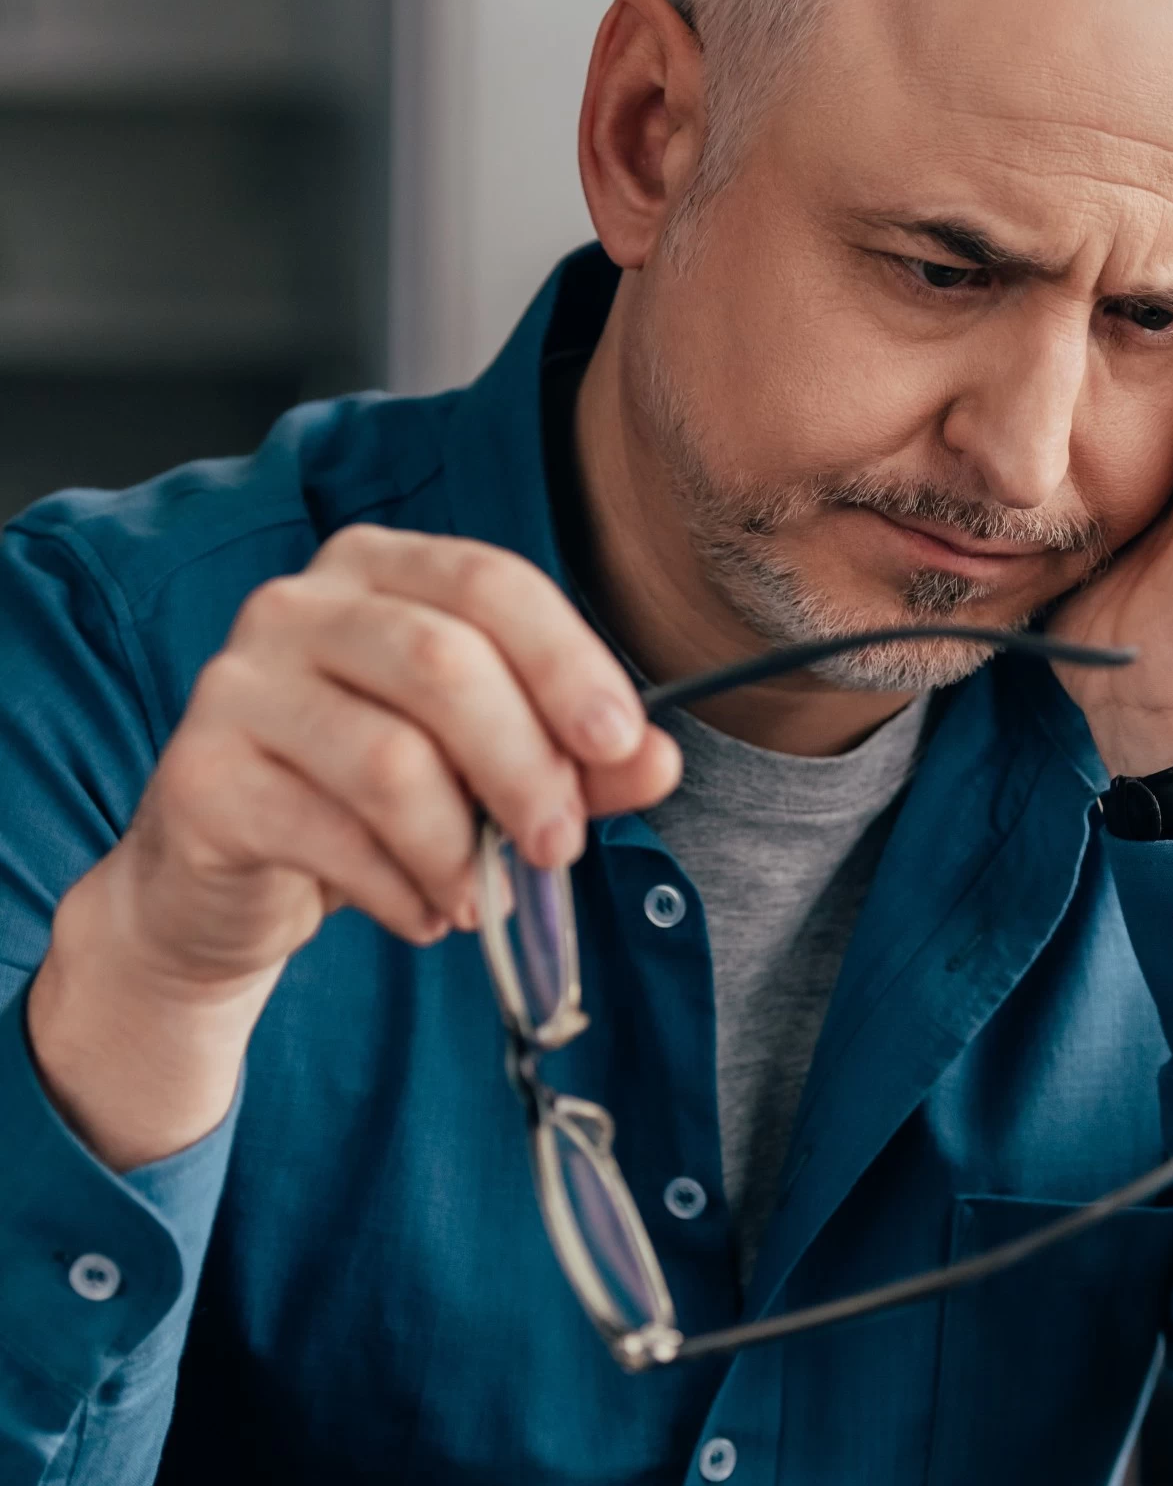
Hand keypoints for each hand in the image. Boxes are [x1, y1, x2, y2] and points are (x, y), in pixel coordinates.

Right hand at [28, 527, 681, 1168]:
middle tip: (559, 847)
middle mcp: (296, 606)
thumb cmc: (370, 804)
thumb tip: (657, 761)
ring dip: (459, 848)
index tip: (621, 744)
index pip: (489, 583)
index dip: (566, 663)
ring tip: (480, 898)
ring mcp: (237, 686)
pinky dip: (400, 892)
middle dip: (524, 766)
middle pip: (442, 663)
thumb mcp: (483, 774)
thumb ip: (573, 761)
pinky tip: (421, 914)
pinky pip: (330, 837)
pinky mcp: (201, 776)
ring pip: (389, 760)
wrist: (230, 885)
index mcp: (377, 571)